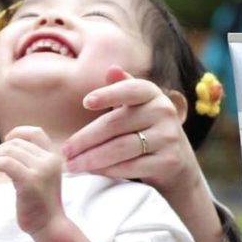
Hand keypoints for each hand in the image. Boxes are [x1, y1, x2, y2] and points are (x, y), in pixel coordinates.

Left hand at [0, 125, 64, 236]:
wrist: (50, 226)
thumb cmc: (40, 203)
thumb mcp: (41, 175)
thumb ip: (31, 160)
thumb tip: (7, 145)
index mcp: (54, 157)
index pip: (36, 132)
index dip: (17, 132)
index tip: (5, 142)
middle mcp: (50, 160)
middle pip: (16, 142)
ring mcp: (41, 170)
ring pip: (9, 151)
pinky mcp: (30, 181)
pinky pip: (5, 163)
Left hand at [62, 66, 195, 195]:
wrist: (175, 161)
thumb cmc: (144, 128)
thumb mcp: (135, 106)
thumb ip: (121, 88)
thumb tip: (112, 69)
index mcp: (151, 93)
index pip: (129, 89)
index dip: (108, 94)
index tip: (86, 102)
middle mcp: (163, 111)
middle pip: (115, 124)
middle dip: (85, 139)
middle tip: (65, 151)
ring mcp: (168, 137)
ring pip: (121, 148)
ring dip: (92, 158)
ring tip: (72, 164)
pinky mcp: (168, 161)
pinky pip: (131, 166)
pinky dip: (108, 170)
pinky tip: (92, 172)